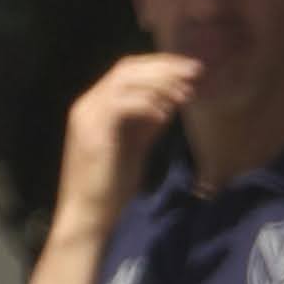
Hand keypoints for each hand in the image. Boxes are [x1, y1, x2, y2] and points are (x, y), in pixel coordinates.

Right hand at [61, 55, 200, 233]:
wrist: (89, 216)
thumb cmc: (111, 188)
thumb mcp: (134, 148)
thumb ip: (148, 124)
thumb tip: (170, 102)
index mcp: (97, 106)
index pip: (127, 72)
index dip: (159, 67)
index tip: (190, 70)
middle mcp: (88, 104)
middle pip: (126, 69)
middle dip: (164, 67)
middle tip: (196, 71)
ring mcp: (87, 116)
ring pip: (124, 81)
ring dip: (159, 84)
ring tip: (187, 92)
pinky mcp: (92, 132)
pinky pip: (121, 105)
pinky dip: (146, 105)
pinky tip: (167, 114)